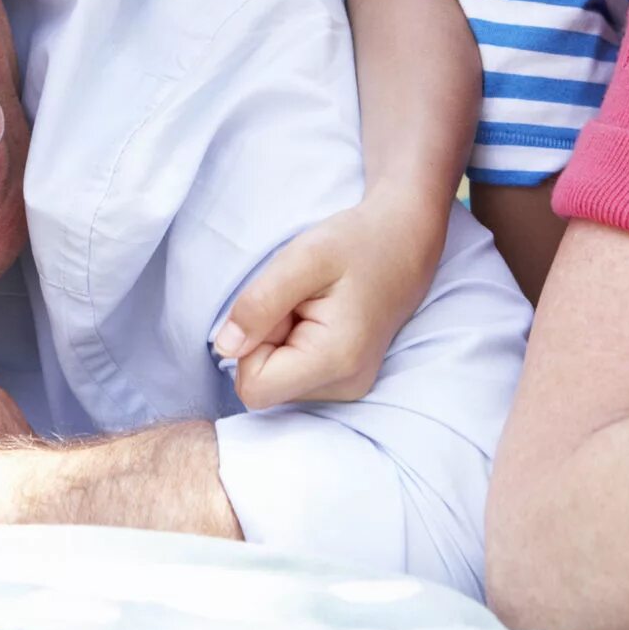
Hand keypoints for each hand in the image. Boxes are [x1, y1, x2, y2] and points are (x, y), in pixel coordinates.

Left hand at [211, 192, 446, 408]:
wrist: (404, 241)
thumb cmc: (357, 243)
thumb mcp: (303, 258)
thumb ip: (260, 303)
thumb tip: (224, 348)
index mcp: (336, 361)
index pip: (254, 387)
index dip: (251, 344)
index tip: (282, 307)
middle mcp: (346, 387)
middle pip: (265, 385)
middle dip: (267, 340)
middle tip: (300, 301)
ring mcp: (349, 388)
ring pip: (276, 380)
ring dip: (280, 340)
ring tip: (313, 305)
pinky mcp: (344, 381)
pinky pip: (292, 375)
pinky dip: (293, 345)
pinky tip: (319, 317)